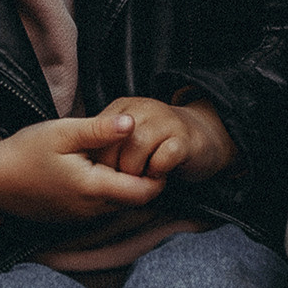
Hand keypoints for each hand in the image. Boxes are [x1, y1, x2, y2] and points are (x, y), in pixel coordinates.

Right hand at [0, 113, 167, 223]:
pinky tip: (97, 168)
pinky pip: (102, 207)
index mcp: (93, 188)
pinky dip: (109, 190)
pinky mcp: (73, 217)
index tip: (155, 151)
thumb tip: (133, 123)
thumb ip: (99, 129)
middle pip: (136, 200)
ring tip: (119, 156)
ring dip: (126, 184)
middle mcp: (92, 209)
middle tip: (141, 149)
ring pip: (120, 204)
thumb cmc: (25, 152)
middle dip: (145, 178)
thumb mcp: (62, 132)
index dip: (158, 174)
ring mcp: (82, 217)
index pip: (144, 192)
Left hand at [92, 96, 236, 183]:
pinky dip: (157, 171)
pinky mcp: (185, 139)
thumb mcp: (129, 136)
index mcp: (124, 107)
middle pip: (115, 141)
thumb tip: (83, 163)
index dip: (97, 159)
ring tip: (140, 178)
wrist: (205, 137)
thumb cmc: (158, 142)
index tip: (102, 175)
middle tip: (121, 181)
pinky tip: (158, 175)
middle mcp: (144, 109)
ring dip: (135, 170)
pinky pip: (164, 157)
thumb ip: (107, 143)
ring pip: (137, 147)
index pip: (97, 133)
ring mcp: (166, 121)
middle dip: (114, 168)